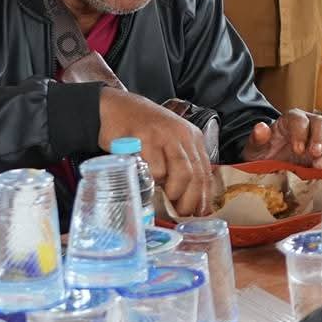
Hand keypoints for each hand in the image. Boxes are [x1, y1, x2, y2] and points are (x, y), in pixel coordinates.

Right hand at [98, 87, 219, 217]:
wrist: (116, 109)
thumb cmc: (142, 131)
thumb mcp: (169, 143)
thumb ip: (180, 165)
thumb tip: (189, 199)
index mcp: (192, 137)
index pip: (205, 171)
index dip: (204, 195)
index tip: (200, 212)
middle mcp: (182, 135)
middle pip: (195, 174)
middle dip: (189, 199)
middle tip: (181, 212)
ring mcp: (165, 135)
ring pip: (180, 173)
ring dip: (173, 191)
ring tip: (164, 196)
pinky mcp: (146, 138)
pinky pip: (154, 168)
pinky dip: (151, 179)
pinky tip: (146, 178)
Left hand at [242, 110, 321, 169]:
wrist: (273, 166)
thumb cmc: (265, 154)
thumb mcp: (256, 148)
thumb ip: (258, 138)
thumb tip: (260, 127)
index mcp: (291, 120)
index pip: (300, 119)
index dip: (301, 133)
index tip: (298, 150)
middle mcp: (309, 125)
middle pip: (321, 123)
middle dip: (320, 139)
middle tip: (313, 156)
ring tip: (320, 166)